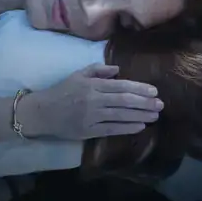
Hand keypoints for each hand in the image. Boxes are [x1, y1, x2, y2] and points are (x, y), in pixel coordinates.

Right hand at [18, 65, 161, 140]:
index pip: (120, 86)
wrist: (41, 112)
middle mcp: (93, 99)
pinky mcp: (88, 130)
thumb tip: (118, 70)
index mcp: (91, 85)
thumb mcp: (77, 75)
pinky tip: (139, 126)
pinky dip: (126, 128)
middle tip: (161, 104)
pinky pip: (111, 129)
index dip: (138, 88)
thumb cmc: (60, 91)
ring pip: (120, 115)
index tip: (154, 91)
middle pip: (123, 100)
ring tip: (155, 116)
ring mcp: (91, 116)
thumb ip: (97, 70)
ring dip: (140, 115)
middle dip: (144, 102)